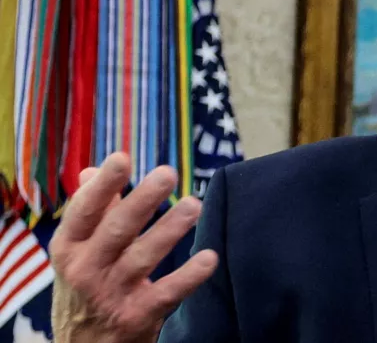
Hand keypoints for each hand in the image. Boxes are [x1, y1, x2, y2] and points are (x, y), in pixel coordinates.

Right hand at [50, 153, 217, 341]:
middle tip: (168, 173)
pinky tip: (209, 257)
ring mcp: (110, 295)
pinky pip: (167, 294)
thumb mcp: (77, 252)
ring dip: (169, 230)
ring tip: (194, 205)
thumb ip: (91, 212)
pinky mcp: (136, 317)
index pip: (83, 211)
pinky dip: (188, 276)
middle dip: (142, 201)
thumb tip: (92, 170)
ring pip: (143, 257)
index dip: (102, 185)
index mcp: (69, 247)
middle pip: (116, 230)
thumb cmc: (85, 286)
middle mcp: (85, 271)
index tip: (121, 158)